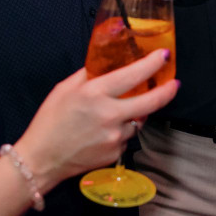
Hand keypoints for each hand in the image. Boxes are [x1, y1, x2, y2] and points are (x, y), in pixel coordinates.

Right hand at [14, 52, 178, 189]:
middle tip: (174, 84)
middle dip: (168, 91)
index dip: (152, 64)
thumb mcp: (64, 89)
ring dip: (134, 113)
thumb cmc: (49, 122)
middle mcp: (109, 115)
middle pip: (151, 102)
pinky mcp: (116, 154)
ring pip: (138, 120)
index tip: (162, 56)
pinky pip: (127, 137)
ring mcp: (115, 137)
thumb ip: (88, 75)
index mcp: (95, 94)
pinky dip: (121, 131)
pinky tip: (103, 131)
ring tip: (116, 112)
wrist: (41, 159)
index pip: (134, 75)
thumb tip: (105, 63)